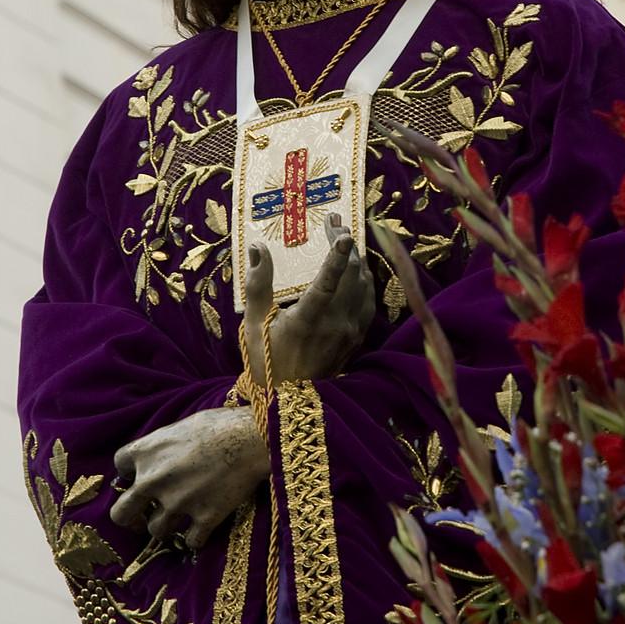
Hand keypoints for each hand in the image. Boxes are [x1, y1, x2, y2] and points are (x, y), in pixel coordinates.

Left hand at [110, 407, 269, 550]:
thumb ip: (163, 445)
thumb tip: (163, 454)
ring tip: (181, 518)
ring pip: (156, 530)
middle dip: (131, 517)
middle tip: (142, 516)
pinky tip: (203, 527)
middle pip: (121, 514)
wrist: (252, 439)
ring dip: (167, 525)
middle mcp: (152, 481)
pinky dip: (196, 537)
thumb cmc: (220, 423)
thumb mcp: (181, 425)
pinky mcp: (203, 519)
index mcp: (145, 452)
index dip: (130, 472)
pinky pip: (190, 541)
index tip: (142, 474)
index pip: (120, 466)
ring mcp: (176, 503)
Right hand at [243, 210, 376, 387]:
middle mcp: (336, 325)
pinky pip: (368, 302)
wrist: (292, 400)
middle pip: (351, 276)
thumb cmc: (268, 361)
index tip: (343, 233)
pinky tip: (358, 270)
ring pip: (364, 286)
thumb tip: (258, 248)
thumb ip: (259, 284)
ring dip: (357, 260)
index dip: (337, 256)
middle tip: (335, 223)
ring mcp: (350, 332)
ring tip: (346, 240)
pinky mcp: (357, 338)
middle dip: (345, 245)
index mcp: (308, 321)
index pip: (328, 282)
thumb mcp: (255, 324)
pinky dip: (364, 281)